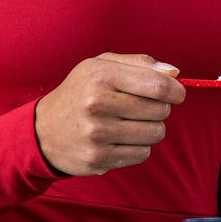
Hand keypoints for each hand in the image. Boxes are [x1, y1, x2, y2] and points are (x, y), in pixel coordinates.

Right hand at [35, 52, 185, 175]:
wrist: (44, 130)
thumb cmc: (80, 92)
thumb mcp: (101, 66)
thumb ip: (140, 64)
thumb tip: (175, 73)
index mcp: (101, 75)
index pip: (158, 86)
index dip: (175, 91)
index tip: (176, 93)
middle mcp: (97, 103)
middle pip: (160, 111)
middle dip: (159, 109)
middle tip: (140, 108)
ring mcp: (97, 133)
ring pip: (155, 134)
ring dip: (150, 129)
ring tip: (129, 123)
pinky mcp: (98, 157)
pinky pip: (142, 153)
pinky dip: (138, 147)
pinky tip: (120, 139)